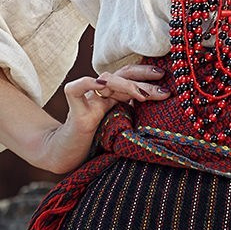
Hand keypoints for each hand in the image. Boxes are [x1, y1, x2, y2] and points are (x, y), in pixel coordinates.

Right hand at [38, 63, 170, 173]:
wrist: (66, 155)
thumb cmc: (95, 142)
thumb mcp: (120, 127)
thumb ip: (134, 115)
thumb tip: (163, 112)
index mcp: (112, 96)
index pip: (129, 76)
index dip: (145, 73)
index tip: (164, 77)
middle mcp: (100, 94)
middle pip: (122, 74)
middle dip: (143, 75)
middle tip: (162, 81)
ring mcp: (88, 101)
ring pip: (106, 80)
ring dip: (127, 85)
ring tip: (143, 95)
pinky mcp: (76, 113)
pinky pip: (76, 89)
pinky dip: (87, 83)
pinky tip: (101, 85)